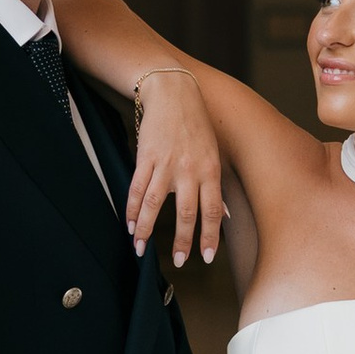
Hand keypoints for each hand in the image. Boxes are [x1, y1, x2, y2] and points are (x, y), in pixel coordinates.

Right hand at [127, 70, 225, 266]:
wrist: (173, 92)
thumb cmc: (196, 123)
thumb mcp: (214, 153)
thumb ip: (216, 185)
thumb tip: (224, 215)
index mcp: (210, 170)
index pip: (213, 211)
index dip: (209, 236)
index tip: (206, 257)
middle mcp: (189, 170)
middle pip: (186, 213)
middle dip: (182, 241)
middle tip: (179, 261)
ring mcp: (166, 165)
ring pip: (155, 205)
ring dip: (147, 230)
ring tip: (141, 249)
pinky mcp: (146, 158)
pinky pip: (137, 189)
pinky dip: (132, 209)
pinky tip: (130, 224)